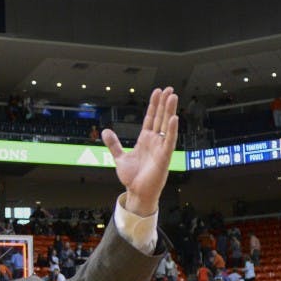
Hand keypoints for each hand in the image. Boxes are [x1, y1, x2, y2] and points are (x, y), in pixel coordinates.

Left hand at [101, 87, 178, 216]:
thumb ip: (114, 144)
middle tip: (169, 89)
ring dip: (170, 111)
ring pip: (167, 126)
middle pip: (160, 118)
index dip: (154, 105)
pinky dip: (172, 130)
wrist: (136, 192)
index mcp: (145, 140)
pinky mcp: (164, 157)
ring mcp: (160, 148)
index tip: (158, 92)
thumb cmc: (132, 177)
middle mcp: (155, 141)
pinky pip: (169, 141)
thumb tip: (105, 131)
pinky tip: (174, 118)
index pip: (150, 118)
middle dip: (164, 103)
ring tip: (173, 96)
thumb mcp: (119, 157)